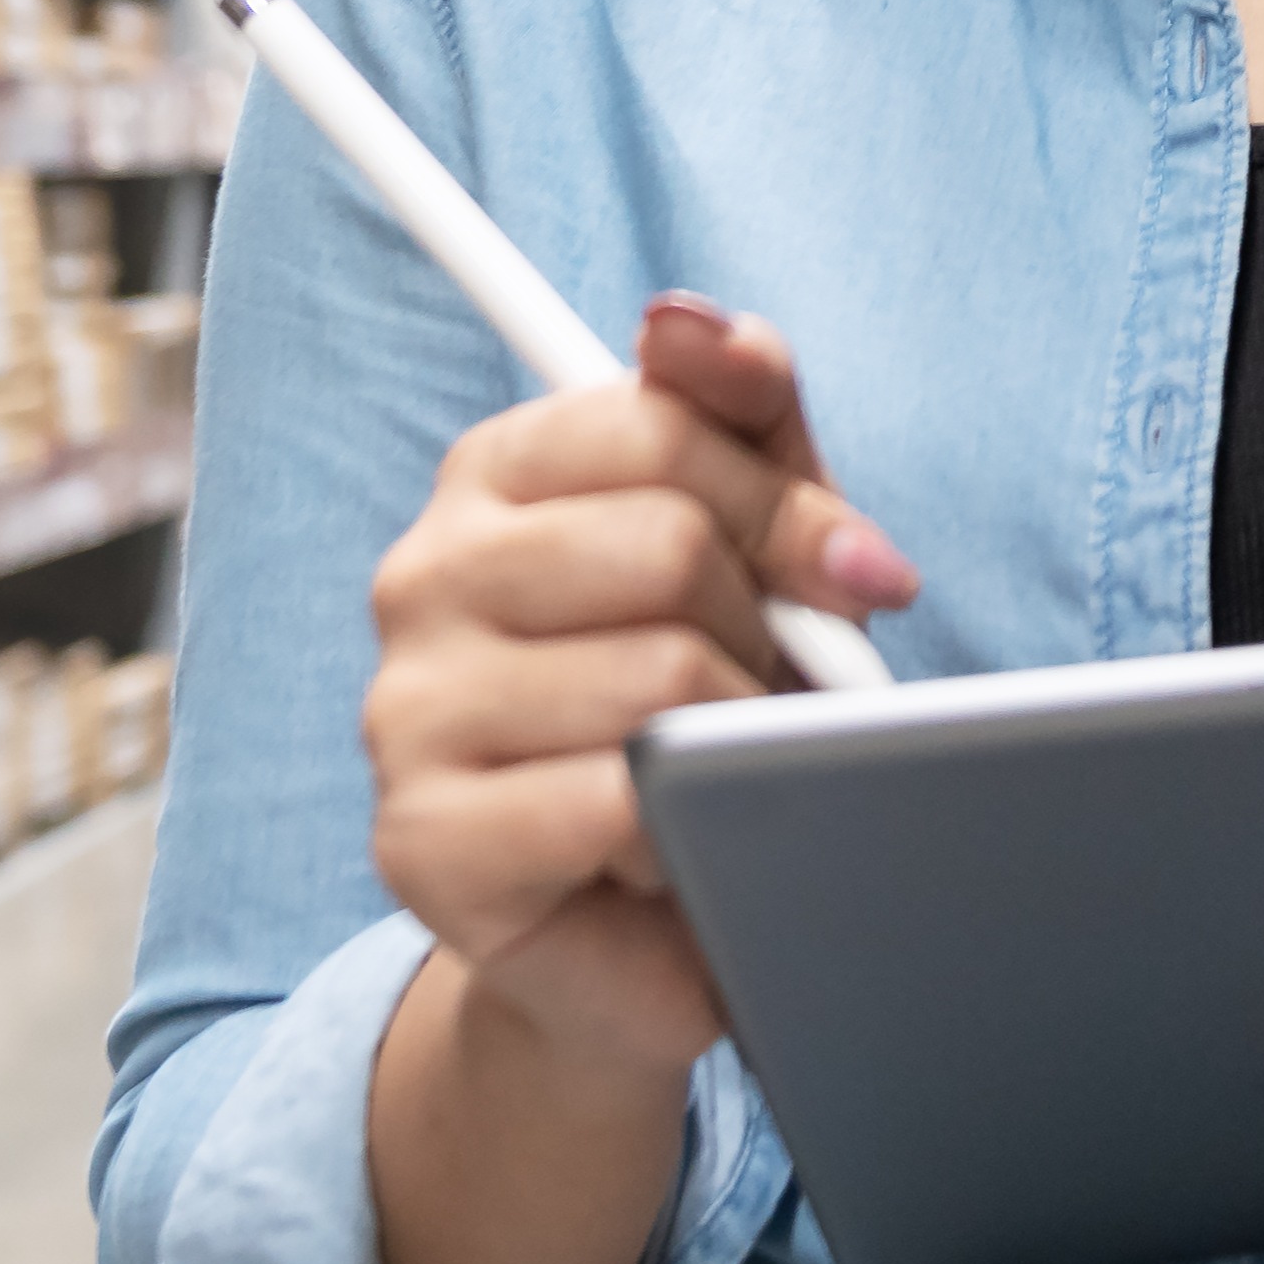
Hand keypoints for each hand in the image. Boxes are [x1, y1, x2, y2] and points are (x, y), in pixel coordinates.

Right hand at [360, 295, 916, 1085]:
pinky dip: (693, 831)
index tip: (857, 570)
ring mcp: (405, 710)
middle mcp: (421, 576)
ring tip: (723, 771)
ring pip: (656, 673)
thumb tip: (698, 321)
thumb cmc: (702, 716)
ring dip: (741, 737)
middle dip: (772, 625)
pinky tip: (679, 849)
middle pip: (667, 542)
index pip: (657, 420)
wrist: (641, 942)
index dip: (786, 501)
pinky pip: (618, 801)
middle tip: (778, 693)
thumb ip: (743, 418)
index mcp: (491, 476)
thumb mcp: (754, 545)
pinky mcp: (422, 842)